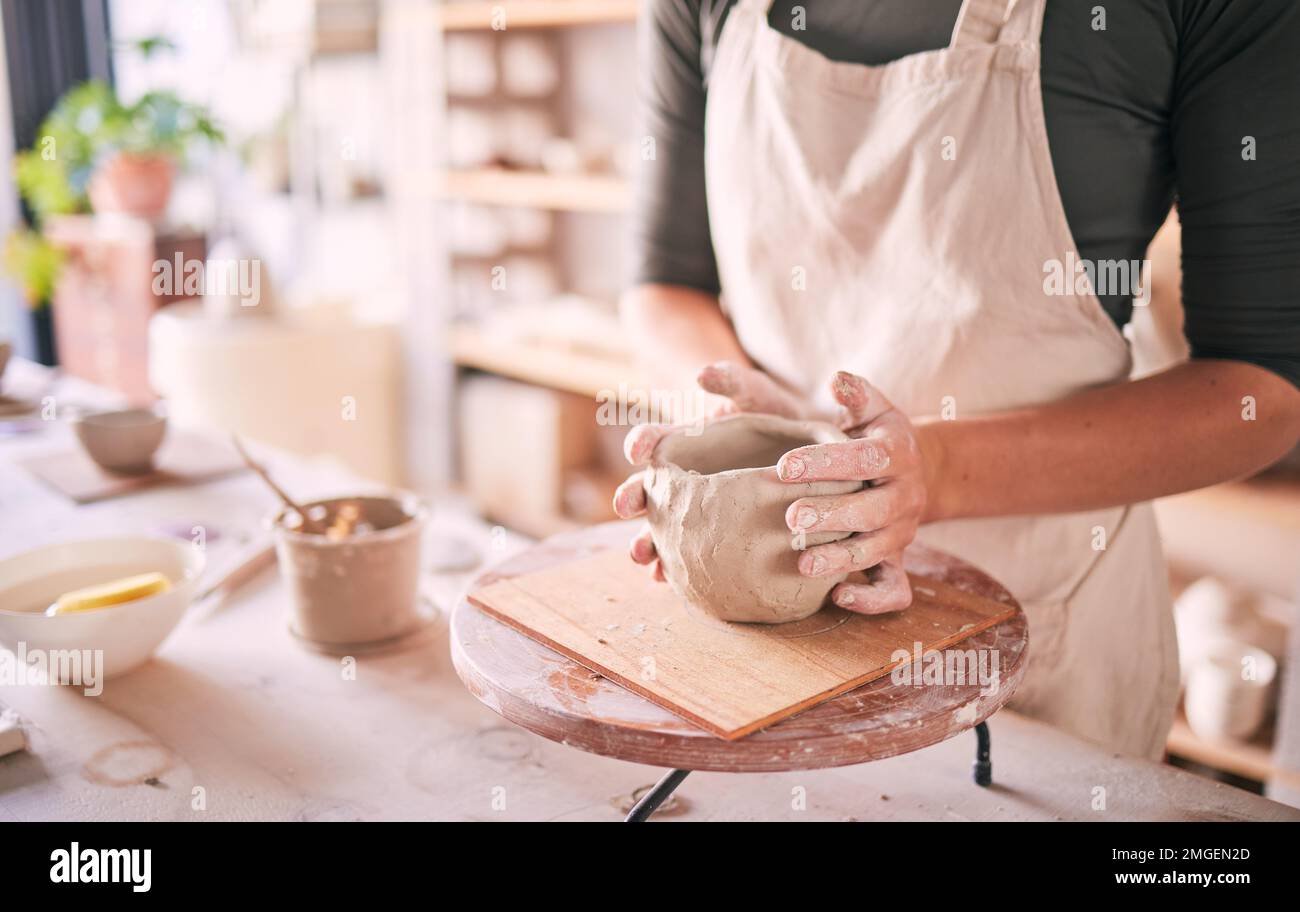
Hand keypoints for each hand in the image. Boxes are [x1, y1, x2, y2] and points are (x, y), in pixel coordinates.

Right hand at [612, 361, 807, 579]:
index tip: (636, 449)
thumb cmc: (772, 413)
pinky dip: (676, 566)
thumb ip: (731, 381)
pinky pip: (689, 553)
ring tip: (642, 555)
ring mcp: (695, 508)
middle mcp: (682, 476)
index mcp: (684, 440)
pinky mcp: (714, 534)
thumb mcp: (754, 392)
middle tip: (625, 506)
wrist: (802, 448)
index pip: (655, 439)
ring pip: (662, 527)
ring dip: (647, 541)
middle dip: (633, 497)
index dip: (643, 441)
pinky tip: (669, 579)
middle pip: (648, 488)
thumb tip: (702, 374)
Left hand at [777, 371, 926, 614]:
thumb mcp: (872, 411)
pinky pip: (895, 589)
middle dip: (832, 515)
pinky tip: (837, 596)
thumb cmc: (875, 438)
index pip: (865, 458)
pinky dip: (871, 599)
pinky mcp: (899, 560)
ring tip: (801, 563)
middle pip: (873, 510)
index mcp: (897, 453)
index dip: (826, 463)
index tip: (785, 466)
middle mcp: (905, 495)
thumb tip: (837, 379)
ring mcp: (903, 532)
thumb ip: (856, 395)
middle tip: (790, 518)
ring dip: (840, 559)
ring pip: (877, 551)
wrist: (917, 474)